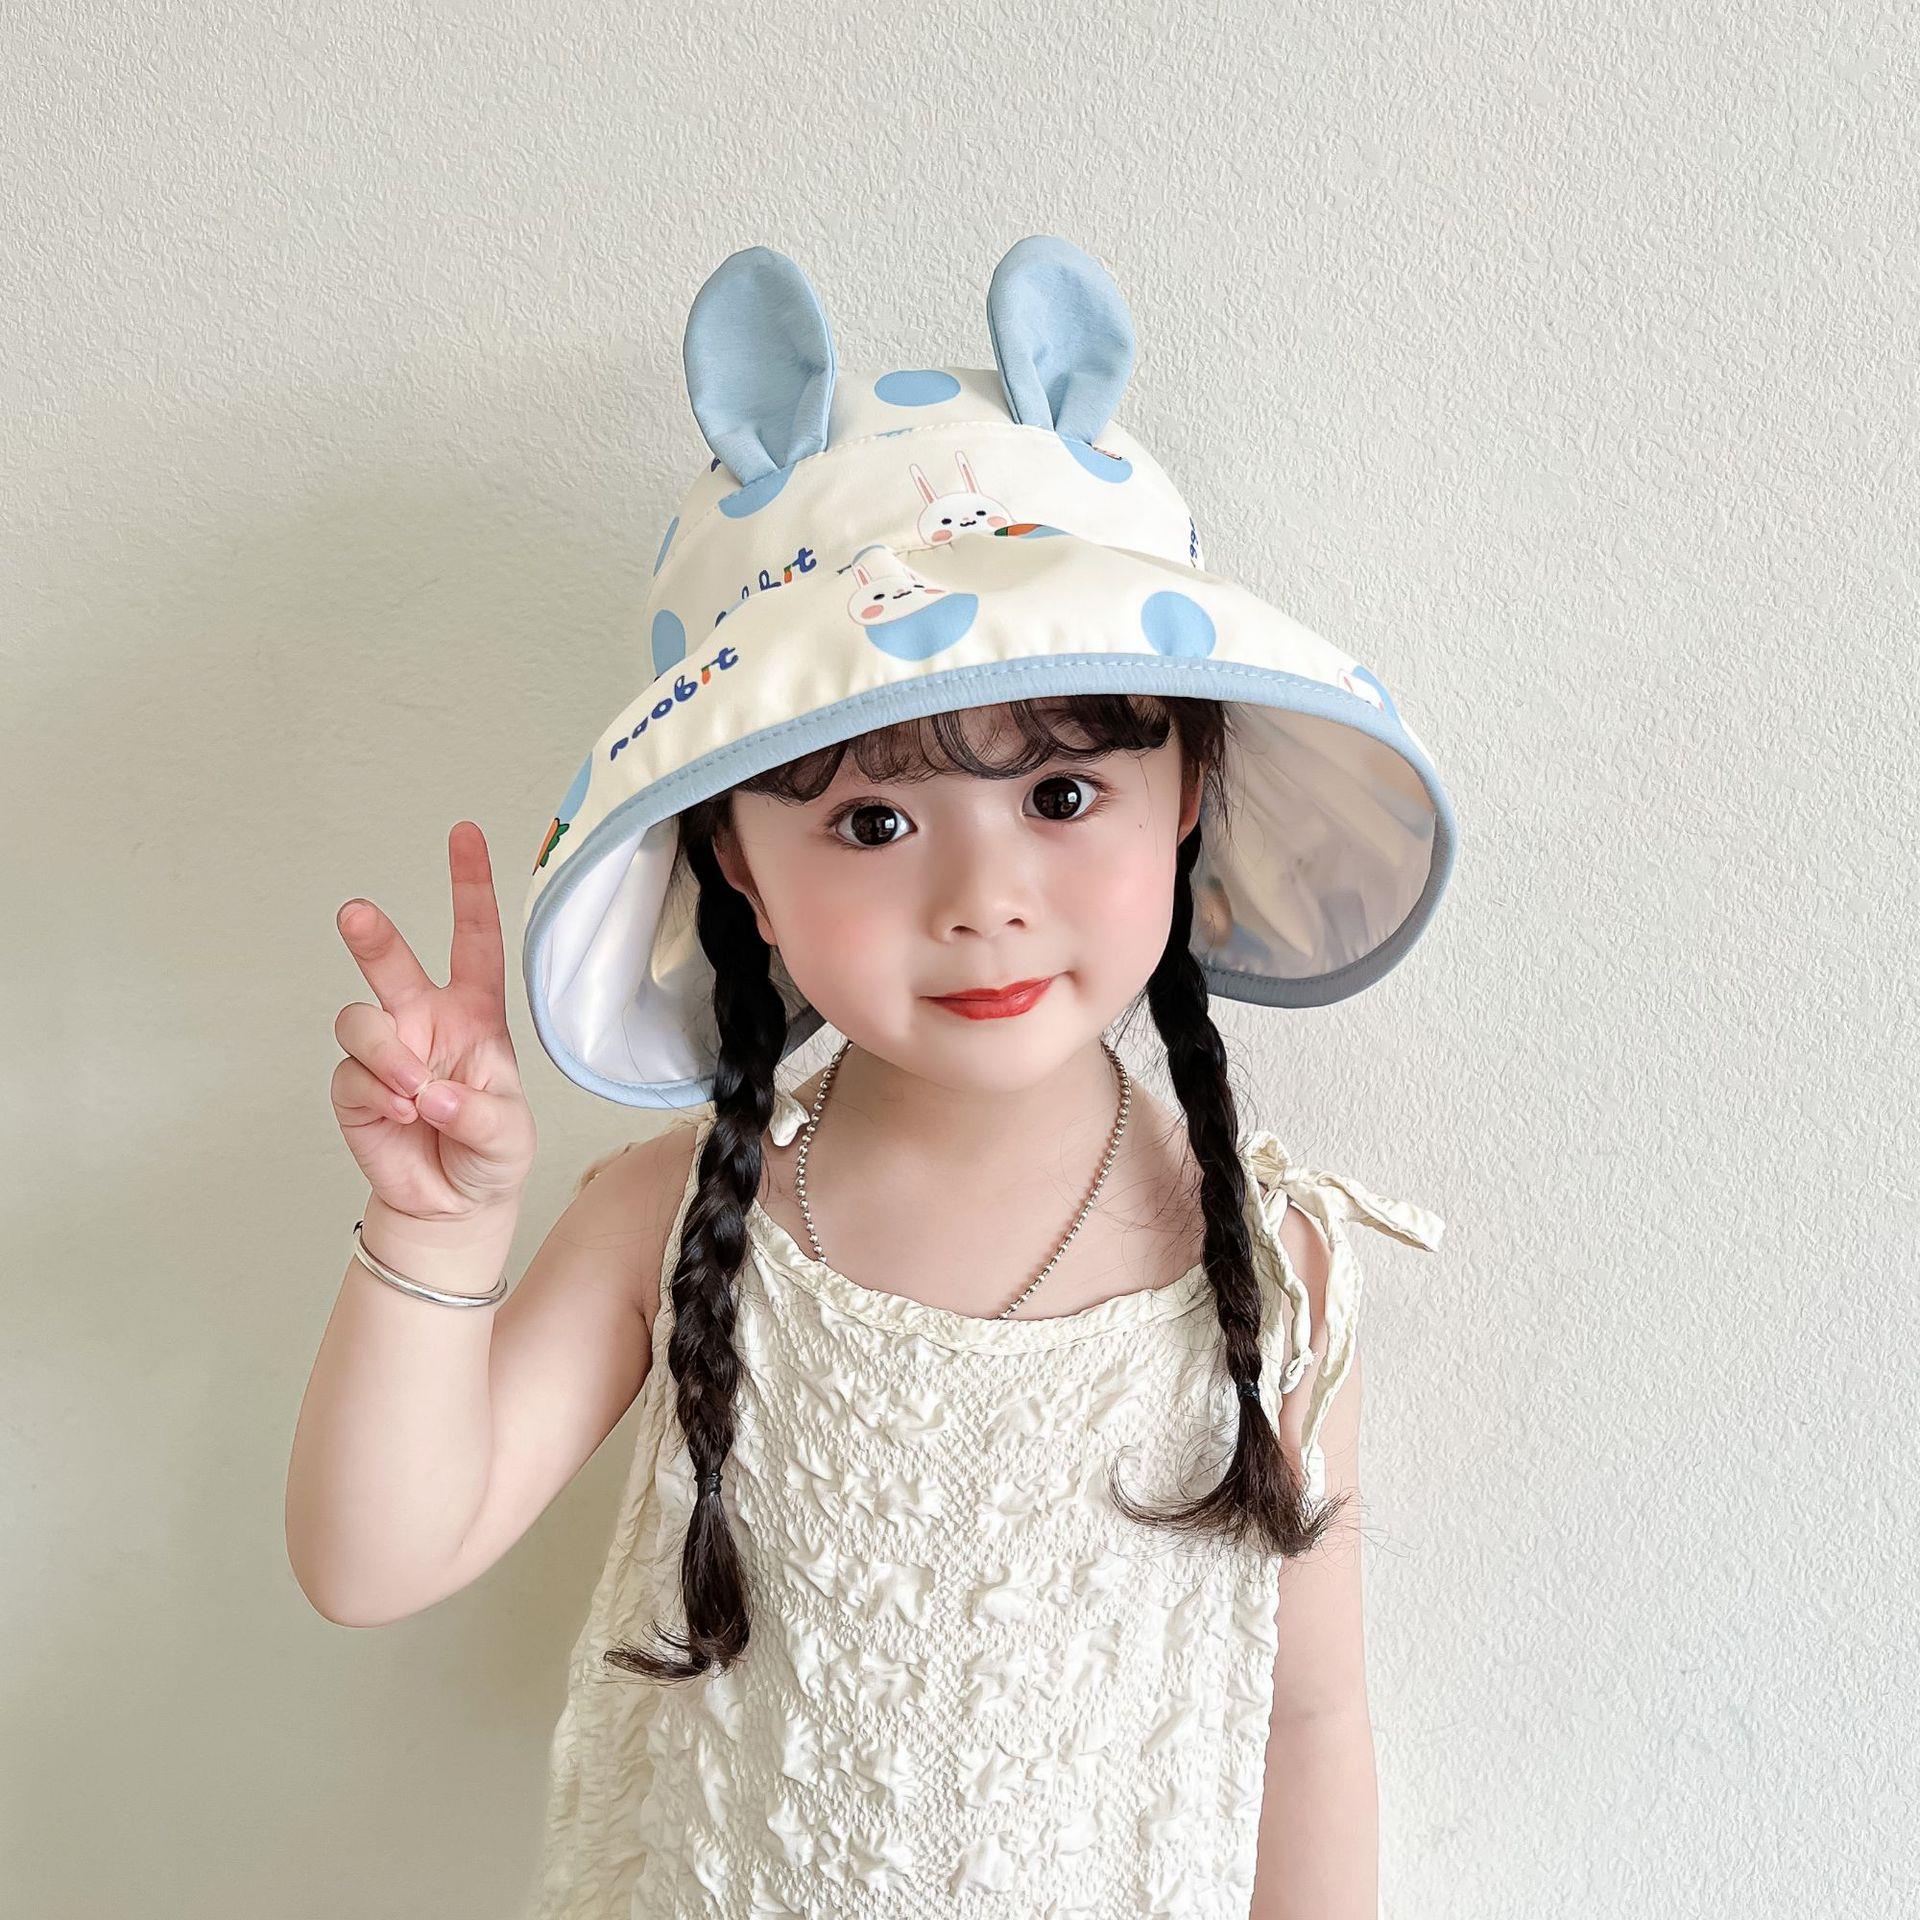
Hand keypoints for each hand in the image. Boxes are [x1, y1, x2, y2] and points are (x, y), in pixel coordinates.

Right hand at [331, 821, 536, 1223]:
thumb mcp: (509, 1134)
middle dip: (372, 936)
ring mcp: (386, 1051)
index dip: (469, 887)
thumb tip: (433, 1094)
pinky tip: (404, 1116)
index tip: (463, 834)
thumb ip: (478, 1112)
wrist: (454, 1206)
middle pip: (391, 962)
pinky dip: (379, 1095)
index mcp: (475, 1013)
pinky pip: (352, 1074)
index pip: (474, 939)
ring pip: (361, 1020)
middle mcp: (425, 1020)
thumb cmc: (491, 1153)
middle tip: (356, 915)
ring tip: (417, 1096)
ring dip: (388, 1057)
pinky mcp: (355, 1087)